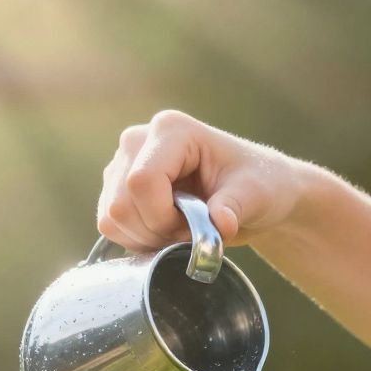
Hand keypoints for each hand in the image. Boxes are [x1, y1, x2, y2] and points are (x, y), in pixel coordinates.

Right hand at [99, 109, 314, 251]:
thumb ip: (235, 207)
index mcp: (170, 130)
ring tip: (182, 229)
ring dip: (148, 238)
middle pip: (121, 204)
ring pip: (111, 218)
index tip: (197, 227)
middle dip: (158, 231)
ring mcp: (122, 163)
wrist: (252, 193)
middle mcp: (137, 140)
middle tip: (192, 231)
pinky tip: (167, 232)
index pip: (141, 182)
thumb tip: (220, 226)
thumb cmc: (259, 184)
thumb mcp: (256, 194)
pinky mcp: (117, 187)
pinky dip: (138, 240)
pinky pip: (110, 226)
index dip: (164, 217)